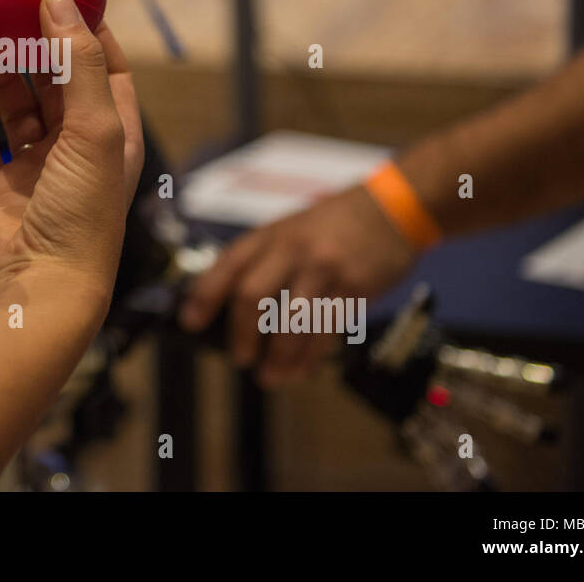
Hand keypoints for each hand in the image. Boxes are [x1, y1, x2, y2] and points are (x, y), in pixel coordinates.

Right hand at [0, 0, 144, 307]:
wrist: (40, 287)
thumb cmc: (83, 213)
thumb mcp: (93, 128)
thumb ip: (76, 62)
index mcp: (112, 136)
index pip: (108, 70)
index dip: (89, 31)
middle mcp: (76, 151)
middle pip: (56, 84)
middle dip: (36, 48)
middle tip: (11, 9)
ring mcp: (34, 171)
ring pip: (16, 109)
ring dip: (3, 79)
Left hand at [178, 185, 417, 386]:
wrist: (393, 207)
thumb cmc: (336, 223)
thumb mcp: (292, 228)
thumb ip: (266, 259)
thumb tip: (235, 306)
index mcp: (271, 234)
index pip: (227, 264)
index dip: (205, 296)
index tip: (191, 322)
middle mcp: (292, 249)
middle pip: (253, 297)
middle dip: (241, 335)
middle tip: (240, 358)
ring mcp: (324, 267)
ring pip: (291, 321)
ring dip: (278, 357)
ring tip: (271, 376)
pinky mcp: (353, 286)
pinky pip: (325, 330)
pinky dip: (310, 356)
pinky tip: (302, 369)